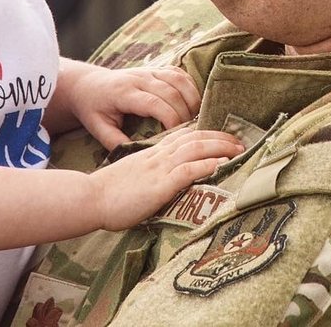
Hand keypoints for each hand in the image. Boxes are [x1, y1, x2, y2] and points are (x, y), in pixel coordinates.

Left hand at [64, 62, 201, 149]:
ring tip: (196, 121)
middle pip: (171, 92)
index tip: (177, 138)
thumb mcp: (99, 129)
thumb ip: (117, 143)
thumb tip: (140, 156)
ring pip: (179, 79)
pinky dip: (191, 88)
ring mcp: (148, 70)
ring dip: (192, 100)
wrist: (87, 84)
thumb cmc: (93, 109)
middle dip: (185, 114)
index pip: (154, 104)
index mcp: (123, 93)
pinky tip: (193, 105)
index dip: (171, 120)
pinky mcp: (155, 68)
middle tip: (191, 134)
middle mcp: (138, 78)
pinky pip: (179, 73)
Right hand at [89, 128, 241, 231]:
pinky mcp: (159, 185)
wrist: (90, 198)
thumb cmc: (109, 193)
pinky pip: (187, 170)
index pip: (184, 135)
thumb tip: (167, 181)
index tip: (223, 137)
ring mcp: (159, 168)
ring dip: (220, 148)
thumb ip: (151, 173)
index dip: (206, 133)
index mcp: (152, 153)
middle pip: (195, 138)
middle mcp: (158, 156)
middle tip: (240, 142)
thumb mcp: (134, 176)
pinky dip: (206, 165)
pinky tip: (220, 164)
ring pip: (195, 149)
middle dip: (220, 138)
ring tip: (239, 150)